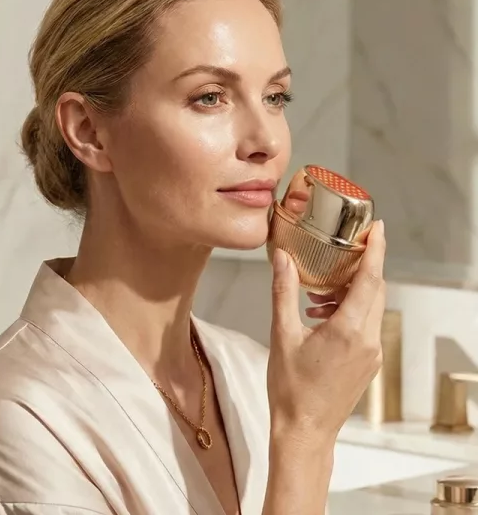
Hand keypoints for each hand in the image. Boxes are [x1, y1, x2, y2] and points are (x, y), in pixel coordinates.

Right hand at [266, 220, 385, 442]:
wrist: (305, 430)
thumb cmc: (291, 388)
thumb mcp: (282, 335)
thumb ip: (284, 292)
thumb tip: (282, 259)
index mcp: (349, 330)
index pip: (370, 279)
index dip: (376, 250)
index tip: (377, 228)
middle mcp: (368, 340)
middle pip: (375, 290)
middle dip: (362, 266)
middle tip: (342, 250)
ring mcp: (372, 353)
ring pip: (371, 307)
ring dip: (352, 291)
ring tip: (319, 291)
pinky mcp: (369, 362)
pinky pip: (367, 324)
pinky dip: (351, 310)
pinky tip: (322, 314)